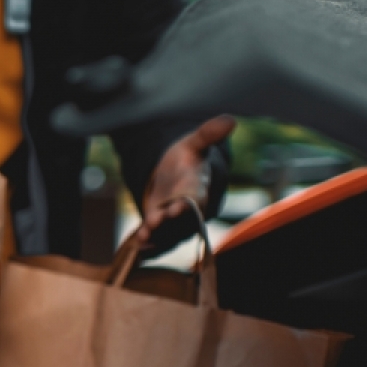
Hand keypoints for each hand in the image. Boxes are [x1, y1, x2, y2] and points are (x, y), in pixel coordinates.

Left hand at [136, 115, 235, 244]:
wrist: (174, 176)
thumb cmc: (187, 160)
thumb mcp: (194, 144)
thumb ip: (208, 135)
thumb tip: (230, 120)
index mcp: (197, 190)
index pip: (196, 199)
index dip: (189, 204)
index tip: (180, 205)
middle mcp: (187, 211)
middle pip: (180, 221)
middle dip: (169, 222)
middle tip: (156, 220)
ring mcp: (173, 222)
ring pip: (167, 233)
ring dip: (156, 235)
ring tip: (143, 236)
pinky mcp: (159, 227)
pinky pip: (156, 239)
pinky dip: (148, 244)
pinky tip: (137, 246)